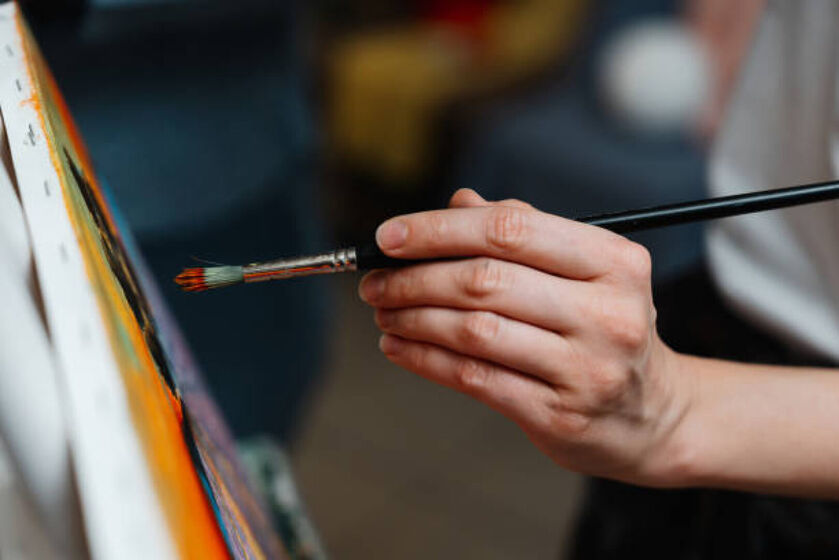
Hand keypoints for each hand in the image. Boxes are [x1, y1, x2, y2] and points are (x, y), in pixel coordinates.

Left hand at [359, 189, 691, 485]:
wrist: (653, 416)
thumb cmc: (604, 330)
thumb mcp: (586, 273)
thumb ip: (524, 232)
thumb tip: (457, 202)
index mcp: (615, 261)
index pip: (512, 228)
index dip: (440, 229)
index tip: (390, 236)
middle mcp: (607, 312)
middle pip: (486, 280)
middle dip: (414, 277)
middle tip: (374, 280)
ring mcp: (586, 368)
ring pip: (474, 330)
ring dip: (413, 317)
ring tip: (382, 310)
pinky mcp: (559, 414)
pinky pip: (474, 377)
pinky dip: (424, 358)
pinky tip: (398, 345)